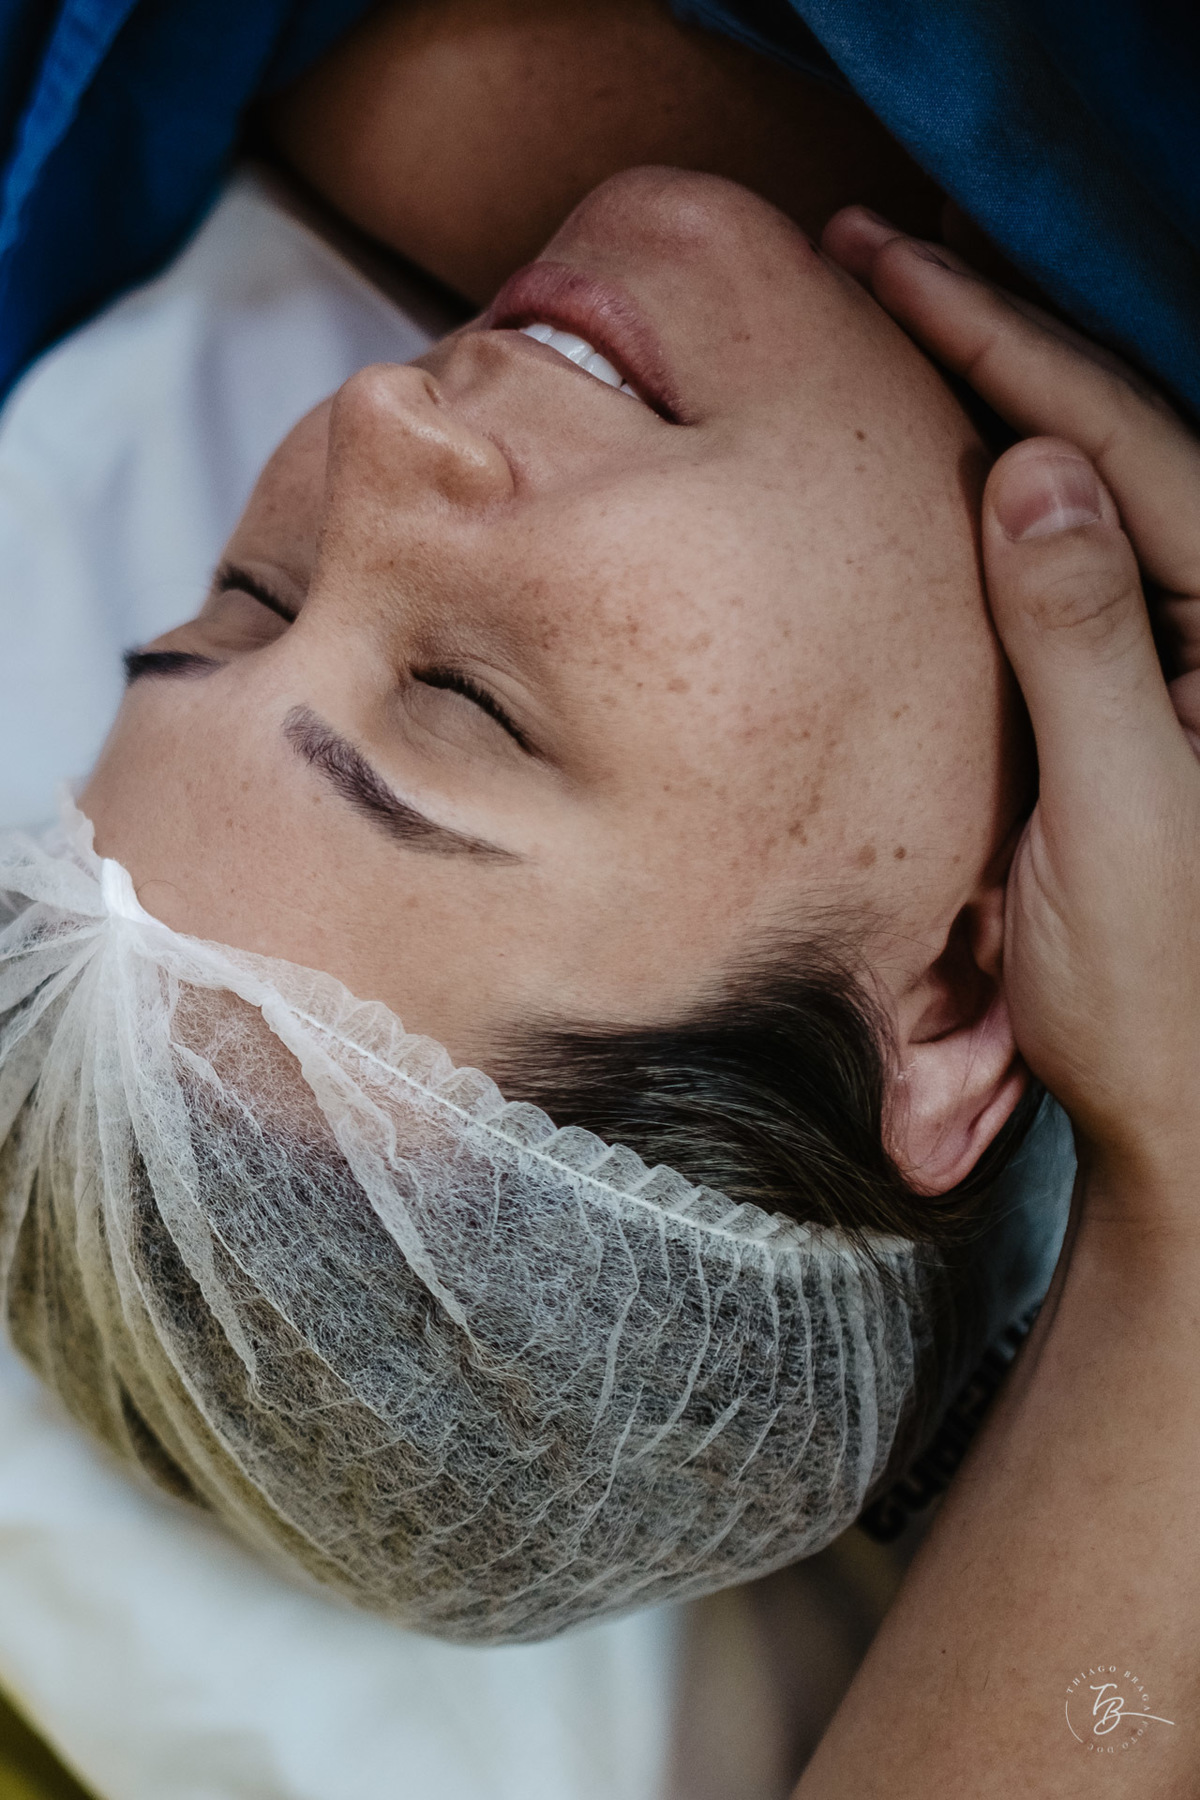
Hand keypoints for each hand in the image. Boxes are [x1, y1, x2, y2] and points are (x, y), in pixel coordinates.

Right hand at [823, 210, 1199, 1207]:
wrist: (1185, 1117)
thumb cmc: (1159, 992)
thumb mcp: (1116, 813)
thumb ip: (1084, 638)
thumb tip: (1032, 472)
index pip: (1123, 448)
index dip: (1002, 348)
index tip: (895, 266)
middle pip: (1112, 442)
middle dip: (994, 343)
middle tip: (879, 253)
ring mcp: (1186, 659)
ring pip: (1091, 490)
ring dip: (996, 400)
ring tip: (903, 319)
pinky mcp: (1141, 696)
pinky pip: (1071, 565)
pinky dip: (1000, 498)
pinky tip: (945, 459)